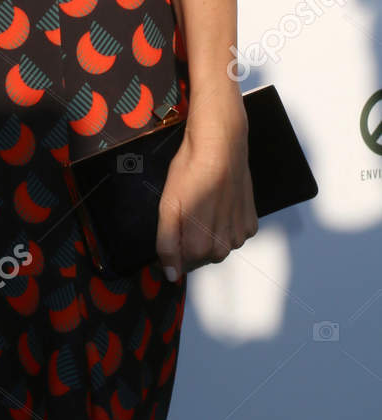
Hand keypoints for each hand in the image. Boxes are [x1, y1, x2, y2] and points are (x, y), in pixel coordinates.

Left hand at [155, 89, 257, 277]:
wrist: (222, 144)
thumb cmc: (190, 171)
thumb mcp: (168, 206)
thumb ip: (167, 244)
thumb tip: (171, 275)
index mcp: (201, 245)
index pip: (183, 264)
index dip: (175, 246)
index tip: (174, 224)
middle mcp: (225, 246)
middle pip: (203, 256)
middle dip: (192, 238)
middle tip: (188, 208)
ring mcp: (241, 235)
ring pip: (221, 246)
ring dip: (210, 232)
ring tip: (205, 202)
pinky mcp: (252, 222)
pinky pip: (236, 234)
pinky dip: (227, 224)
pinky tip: (221, 202)